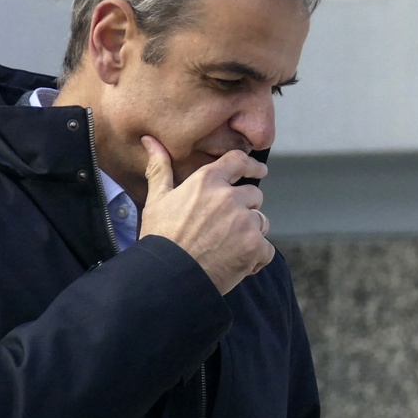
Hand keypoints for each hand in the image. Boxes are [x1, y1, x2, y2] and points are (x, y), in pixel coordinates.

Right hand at [138, 136, 274, 294]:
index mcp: (207, 182)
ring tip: (227, 248)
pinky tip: (238, 265)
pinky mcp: (254, 247)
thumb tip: (151, 141)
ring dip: (251, 233)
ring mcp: (244, 222)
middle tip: (227, 228)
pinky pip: (266, 249)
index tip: (260, 168)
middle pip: (254, 195)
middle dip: (246, 209)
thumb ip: (160, 169)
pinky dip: (256, 258)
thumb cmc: (160, 239)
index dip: (252, 164)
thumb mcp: (156, 201)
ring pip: (261, 222)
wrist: (168, 277)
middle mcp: (229, 197)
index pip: (238, 161)